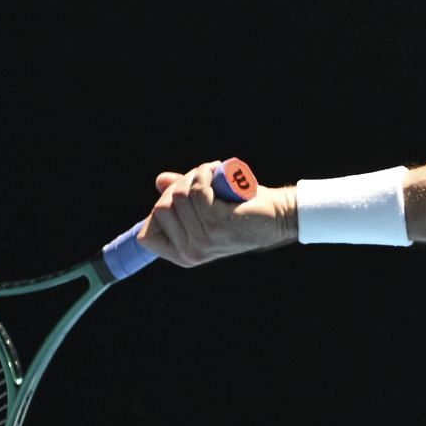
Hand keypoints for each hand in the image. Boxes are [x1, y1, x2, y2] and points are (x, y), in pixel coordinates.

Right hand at [140, 162, 295, 266]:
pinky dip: (204, 174)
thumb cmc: (242, 210)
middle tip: (202, 178)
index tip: (180, 196)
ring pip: (179, 195)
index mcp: (183, 255)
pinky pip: (196, 189)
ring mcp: (203, 239)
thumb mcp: (207, 206)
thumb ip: (182, 197)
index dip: (158, 211)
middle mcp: (190, 252)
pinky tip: (216, 170)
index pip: (145, 236)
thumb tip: (160, 180)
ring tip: (212, 172)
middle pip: (160, 208)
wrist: (279, 216)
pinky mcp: (216, 223)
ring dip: (194, 175)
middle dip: (178, 186)